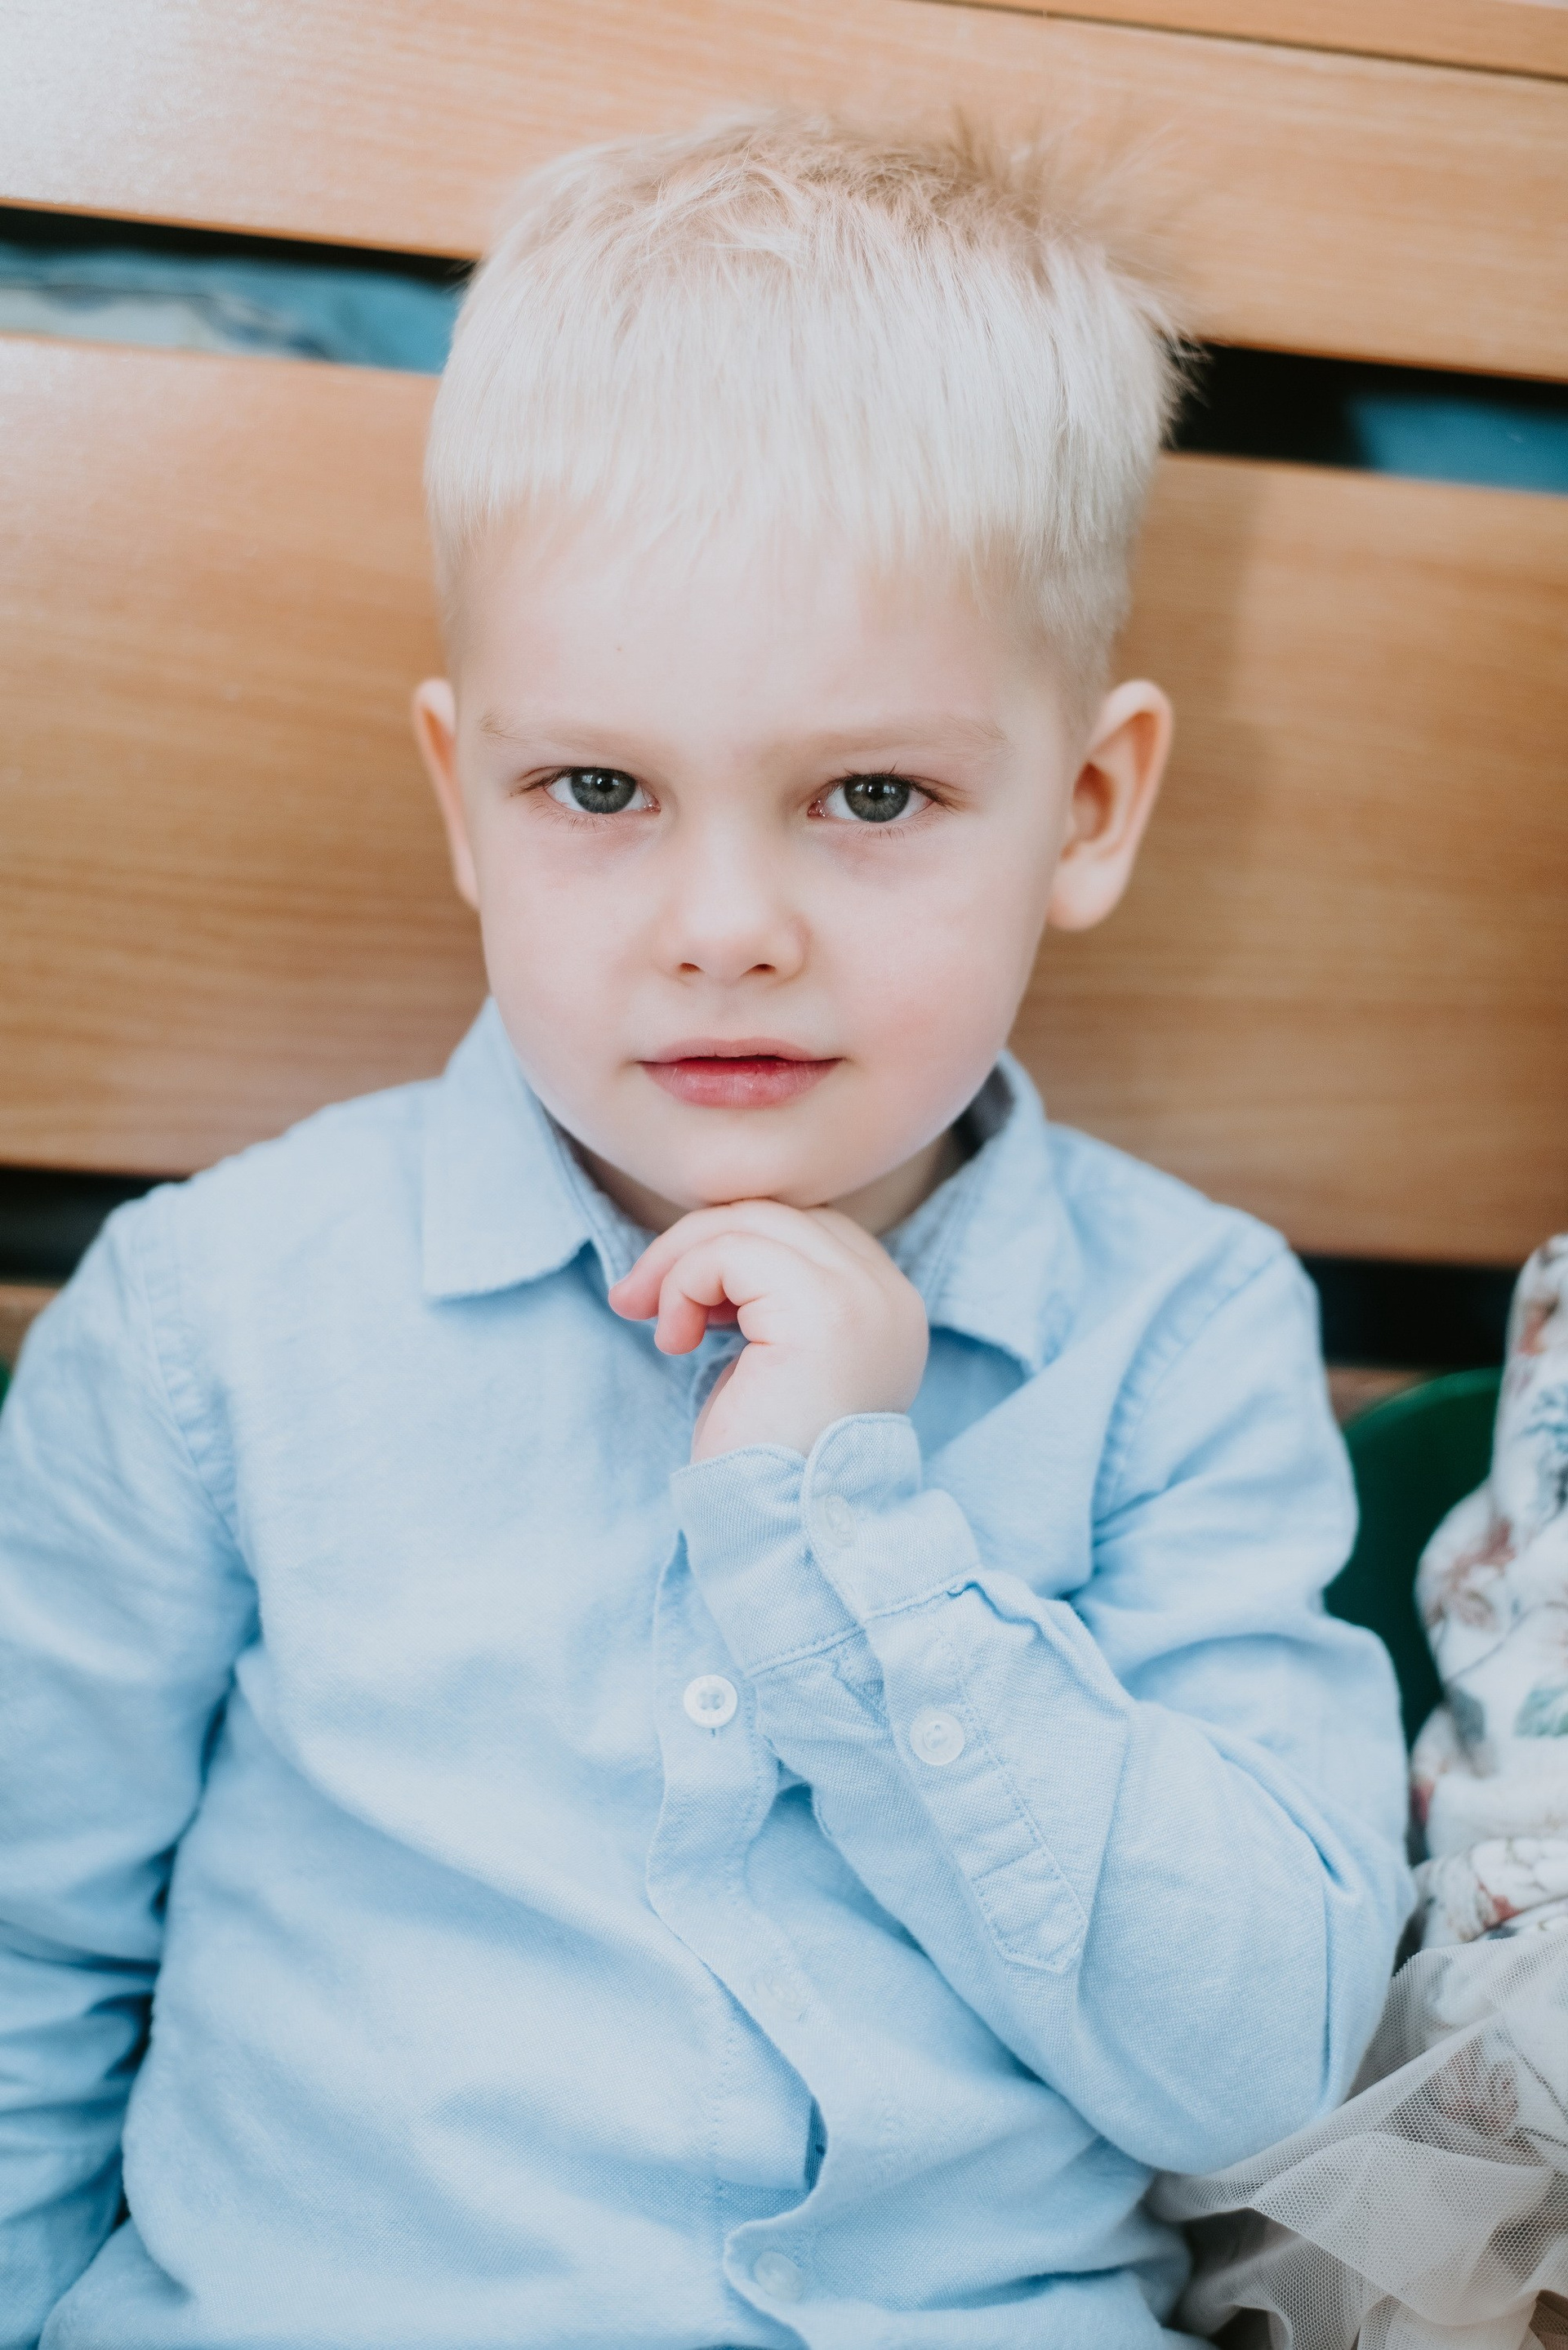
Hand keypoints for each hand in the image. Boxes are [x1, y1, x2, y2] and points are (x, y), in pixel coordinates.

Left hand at [608, 1200, 928, 1462]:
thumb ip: (765, 1300)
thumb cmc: (767, 1462)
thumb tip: (699, 1247)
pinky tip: (675, 1340)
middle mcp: (888, 1294)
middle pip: (775, 1214)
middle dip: (693, 1246)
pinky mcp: (822, 1310)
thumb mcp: (772, 1362)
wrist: (784, 1533)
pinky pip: (731, 1252)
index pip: (804, 1230)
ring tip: (656, 1325)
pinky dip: (684, 1283)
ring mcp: (862, 1297)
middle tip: (633, 1298)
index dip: (730, 1248)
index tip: (678, 1302)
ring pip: (748, 1222)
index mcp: (885, 1307)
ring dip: (680, 1265)